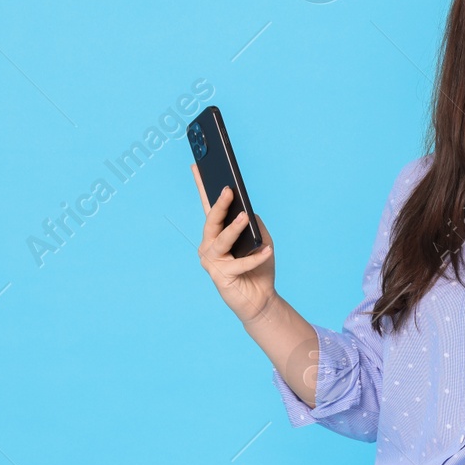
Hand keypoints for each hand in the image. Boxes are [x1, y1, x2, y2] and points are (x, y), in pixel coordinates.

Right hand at [191, 164, 276, 325]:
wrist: (261, 298)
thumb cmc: (259, 267)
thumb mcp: (261, 238)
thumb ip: (253, 223)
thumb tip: (246, 211)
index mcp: (217, 233)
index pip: (208, 206)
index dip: (202, 186)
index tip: (197, 166)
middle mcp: (209, 245)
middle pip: (212, 221)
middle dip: (220, 204)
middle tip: (228, 189)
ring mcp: (212, 262)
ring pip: (221, 240)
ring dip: (234, 229)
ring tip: (244, 217)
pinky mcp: (220, 277)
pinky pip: (239, 264)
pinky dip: (255, 258)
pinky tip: (267, 251)